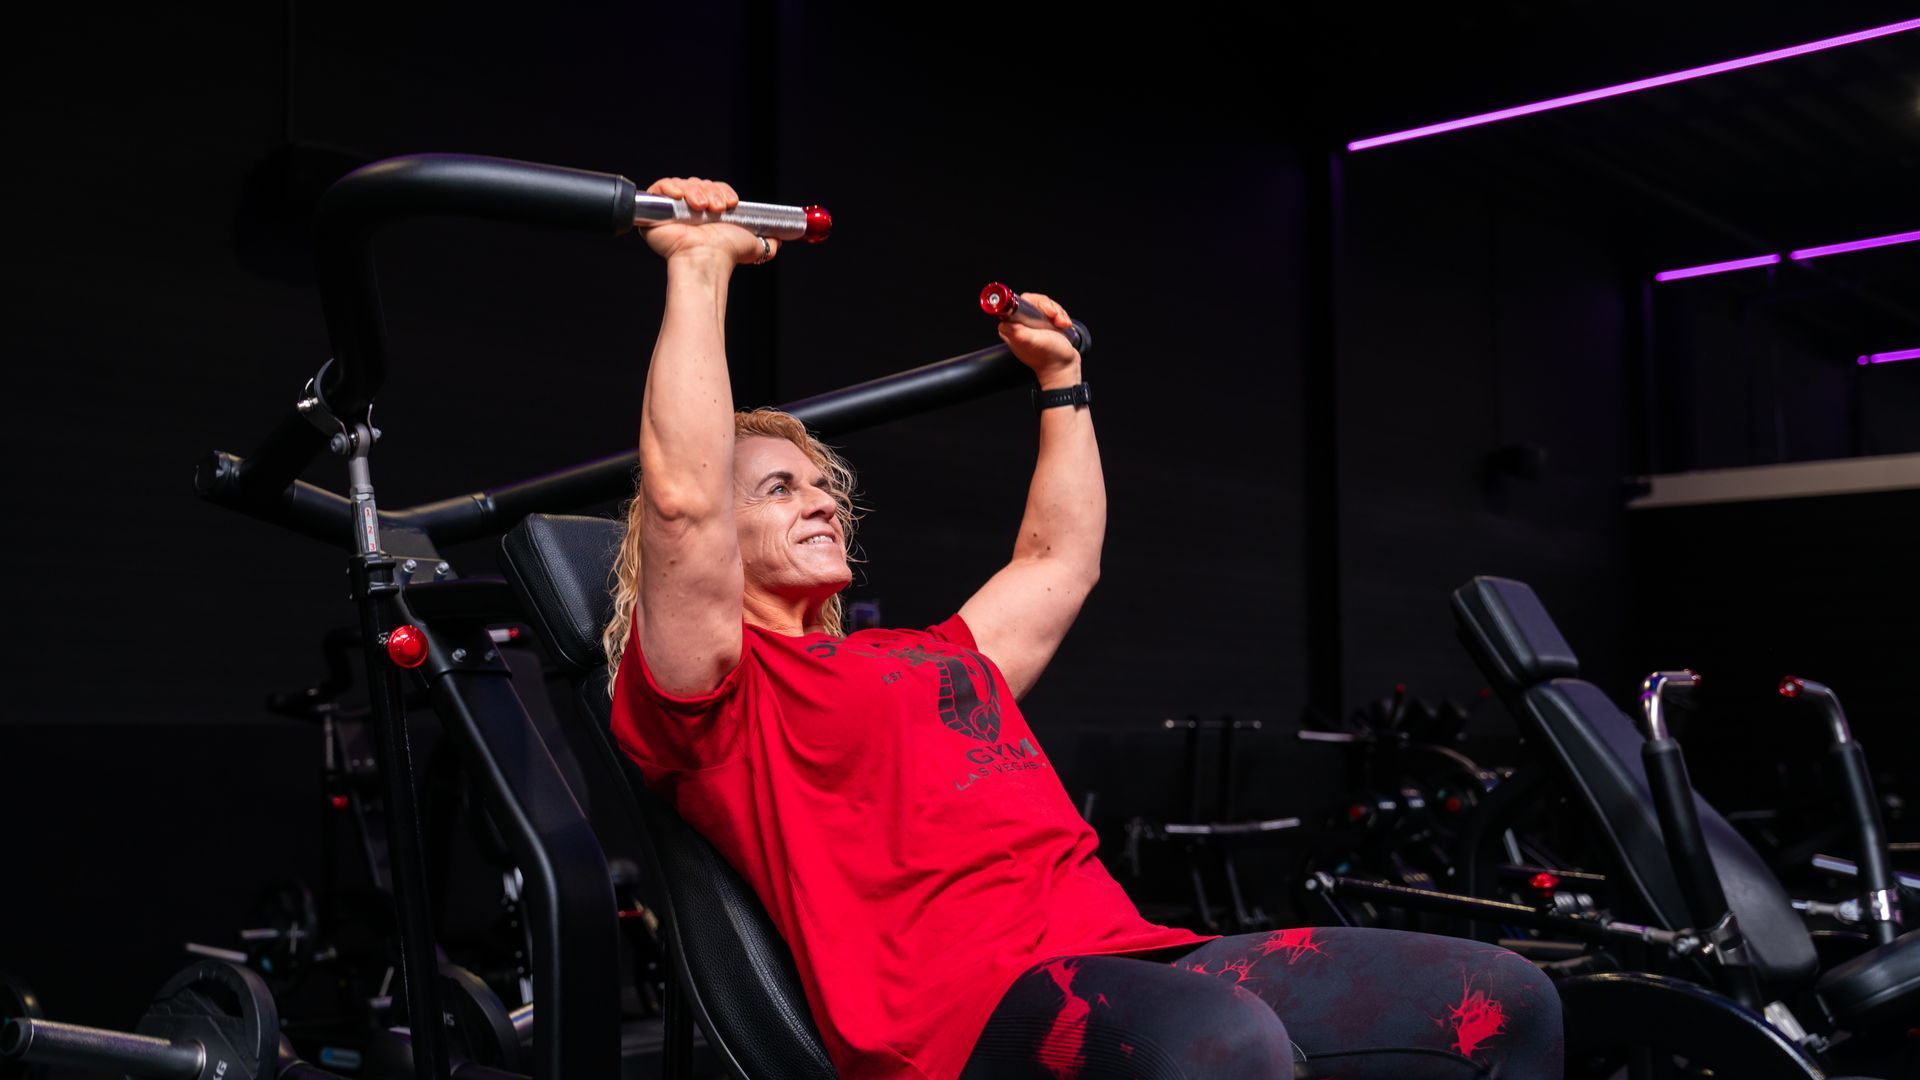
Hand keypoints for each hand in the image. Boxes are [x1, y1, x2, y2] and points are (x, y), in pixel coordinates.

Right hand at [640, 176, 779, 267]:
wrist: (708, 260)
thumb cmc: (726, 254)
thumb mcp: (754, 245)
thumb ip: (767, 242)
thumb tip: (778, 242)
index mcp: (709, 215)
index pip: (712, 189)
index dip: (722, 190)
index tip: (732, 202)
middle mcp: (689, 212)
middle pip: (698, 184)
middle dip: (711, 191)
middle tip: (719, 207)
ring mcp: (670, 211)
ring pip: (683, 184)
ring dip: (696, 191)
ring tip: (703, 209)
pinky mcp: (654, 211)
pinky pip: (659, 187)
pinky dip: (671, 187)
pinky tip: (682, 198)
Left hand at [997, 291, 1081, 386]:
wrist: (1064, 366)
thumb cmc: (1049, 356)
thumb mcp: (1033, 342)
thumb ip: (1019, 333)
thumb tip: (1004, 323)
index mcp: (1012, 328)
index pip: (1018, 304)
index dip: (1033, 304)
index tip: (1046, 312)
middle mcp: (1020, 325)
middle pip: (1033, 301)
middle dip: (1049, 307)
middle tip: (1055, 318)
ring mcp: (1033, 324)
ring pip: (1044, 305)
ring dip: (1057, 312)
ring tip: (1062, 324)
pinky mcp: (1044, 324)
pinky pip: (1052, 310)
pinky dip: (1061, 315)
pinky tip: (1064, 325)